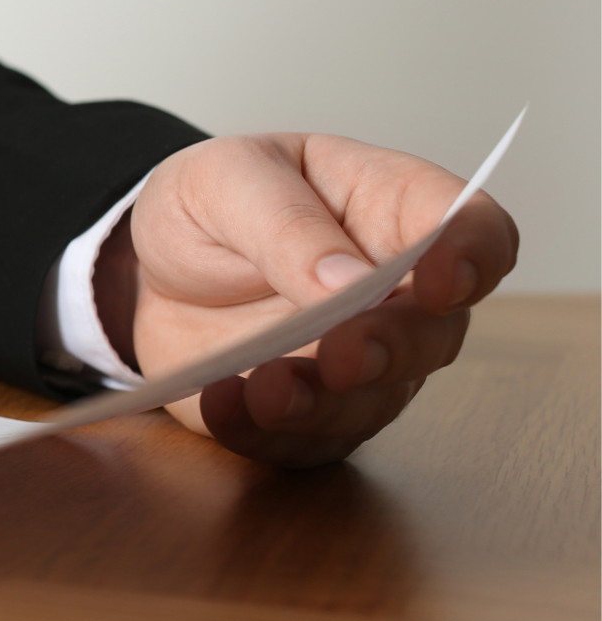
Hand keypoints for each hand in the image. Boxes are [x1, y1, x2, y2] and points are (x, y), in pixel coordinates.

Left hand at [104, 133, 518, 466]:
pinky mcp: (312, 412)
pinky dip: (263, 430)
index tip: (438, 281)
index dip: (472, 255)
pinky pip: (304, 439)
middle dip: (390, 349)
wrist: (147, 266)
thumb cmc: (209, 203)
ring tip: (264, 390)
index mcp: (392, 207)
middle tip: (341, 355)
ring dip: (324, 403)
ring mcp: (360, 360)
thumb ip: (288, 226)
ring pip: (376, 399)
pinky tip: (222, 404)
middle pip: (434, 332)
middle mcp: (396, 292)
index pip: (473, 229)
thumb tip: (351, 281)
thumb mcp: (228, 181)